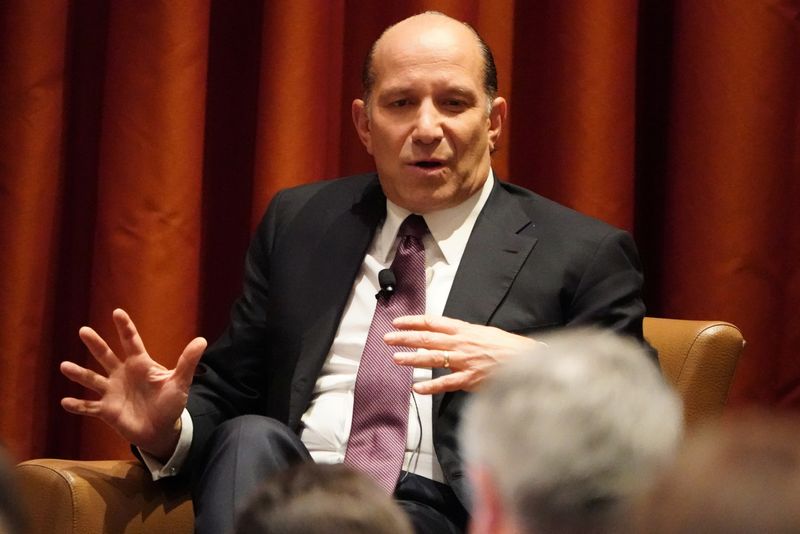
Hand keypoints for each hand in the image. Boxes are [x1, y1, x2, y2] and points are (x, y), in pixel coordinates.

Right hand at [60, 308, 206, 458]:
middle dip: (96, 344)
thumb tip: (202, 340)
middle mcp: (122, 374)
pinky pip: (89, 407)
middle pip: (106, 356)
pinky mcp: (106, 411)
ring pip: (93, 380)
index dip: (125, 328)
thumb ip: (187, 362)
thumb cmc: (171, 403)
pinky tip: (65, 401)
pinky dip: (78, 406)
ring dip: (79, 374)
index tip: (117, 312)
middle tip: (84, 331)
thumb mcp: (181, 382)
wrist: (162, 429)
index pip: (131, 342)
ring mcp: (112, 392)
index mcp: (140, 364)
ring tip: (65, 366)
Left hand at [384, 315, 539, 393]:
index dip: (413, 322)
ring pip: (432, 358)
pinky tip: (417, 388)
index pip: (432, 322)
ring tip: (397, 359)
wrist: (526, 360)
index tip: (398, 322)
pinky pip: (446, 383)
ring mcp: (464, 361)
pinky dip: (430, 386)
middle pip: (427, 338)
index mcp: (464, 330)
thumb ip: (464, 335)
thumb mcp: (484, 333)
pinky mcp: (470, 379)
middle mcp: (461, 343)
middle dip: (405, 338)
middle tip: (389, 338)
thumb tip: (447, 336)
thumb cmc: (508, 348)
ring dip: (412, 358)